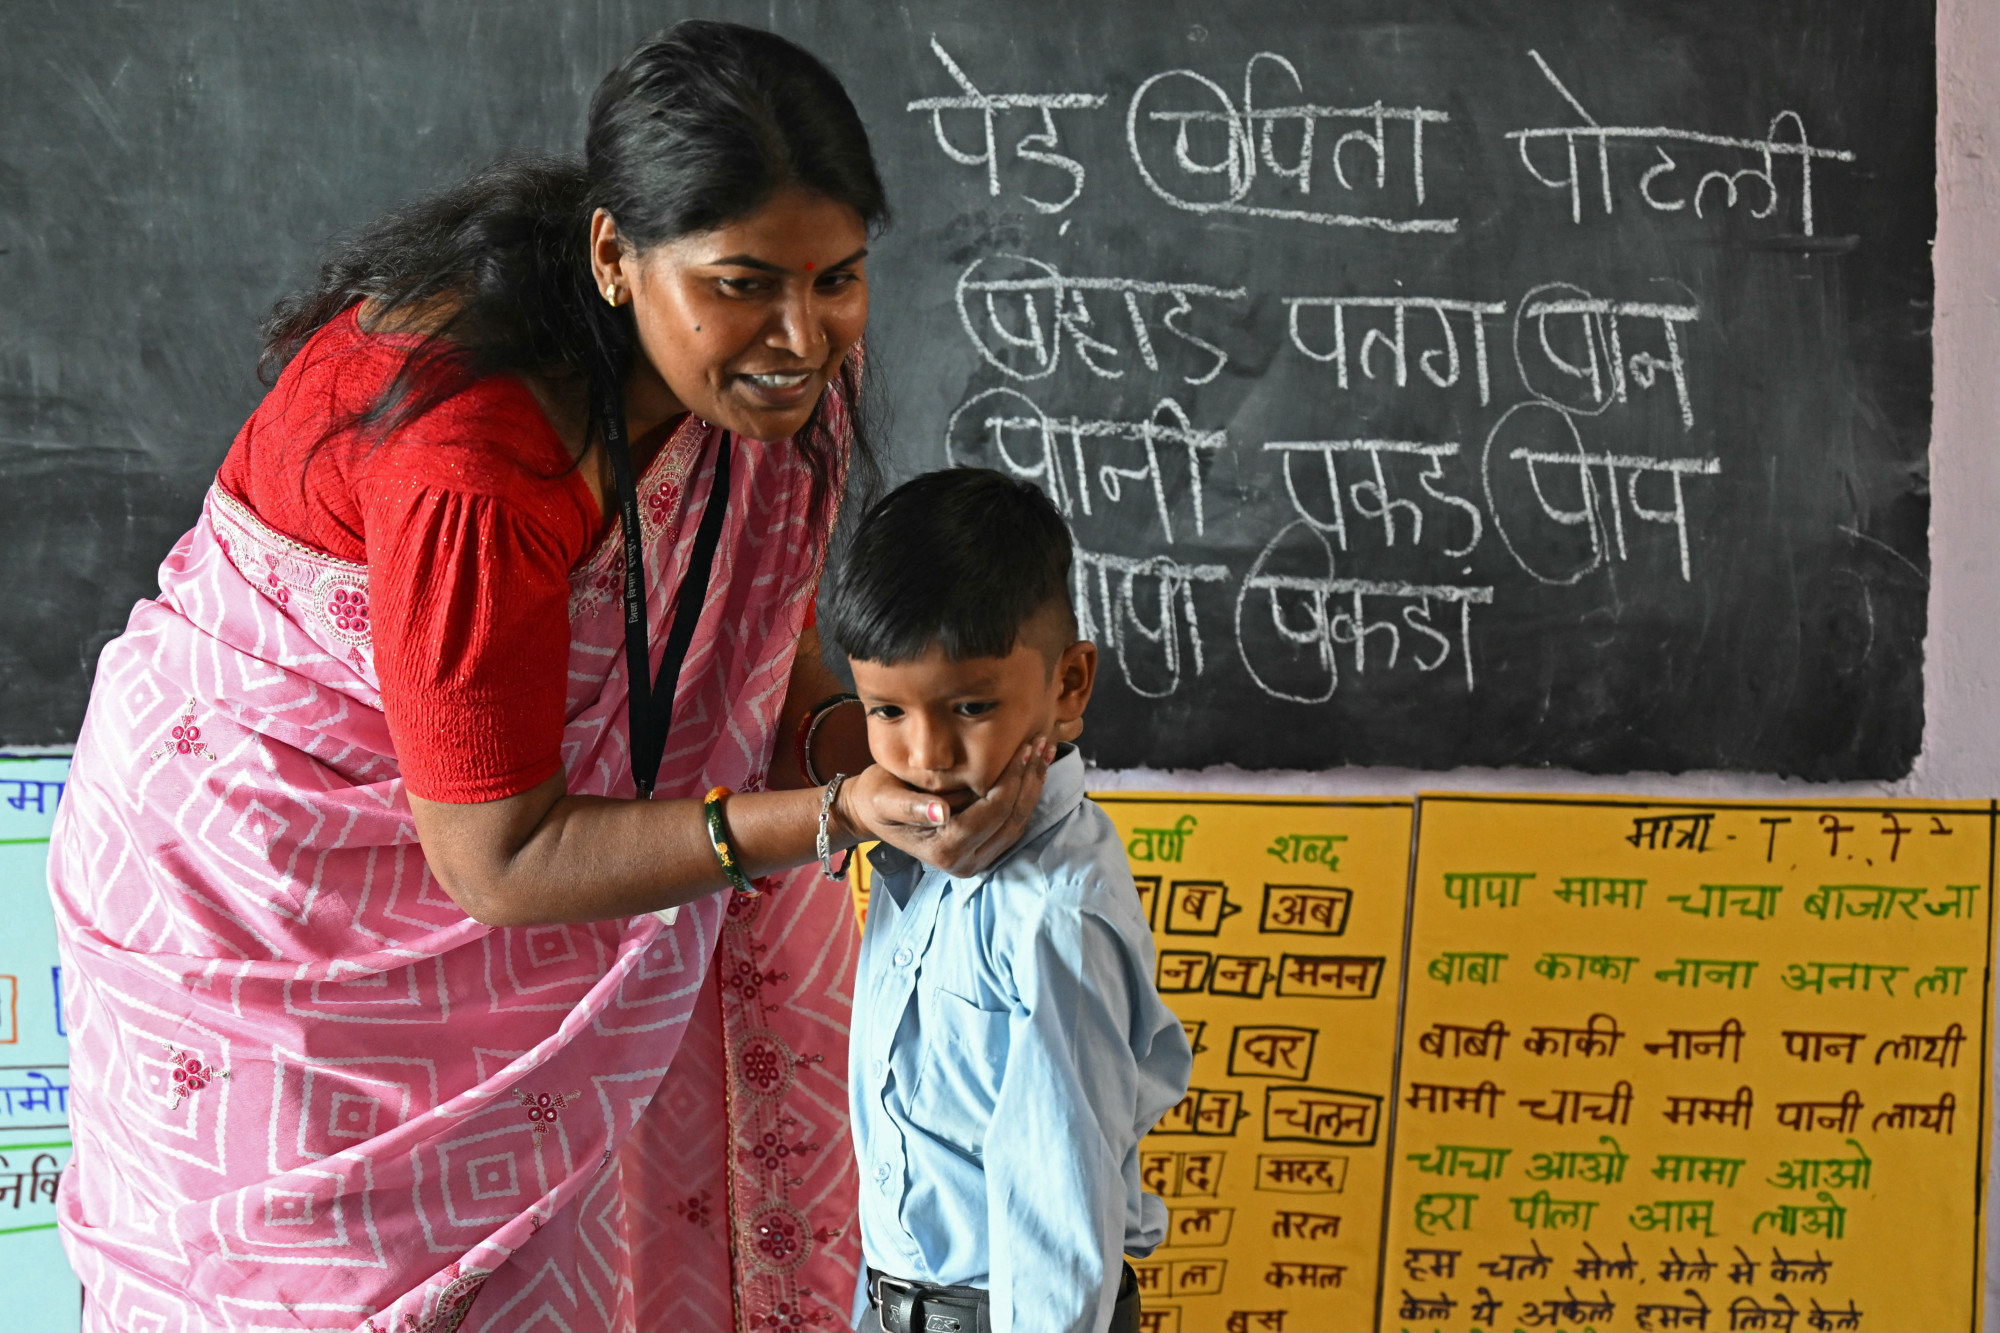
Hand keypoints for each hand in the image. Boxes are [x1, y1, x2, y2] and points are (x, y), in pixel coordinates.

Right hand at [836, 740, 1052, 877]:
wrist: (872, 813)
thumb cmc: (876, 799)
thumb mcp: (884, 799)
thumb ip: (910, 807)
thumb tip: (942, 813)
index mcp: (944, 851)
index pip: (991, 813)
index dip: (1012, 780)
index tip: (1024, 748)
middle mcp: (964, 863)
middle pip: (1011, 820)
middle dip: (1030, 780)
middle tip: (1042, 743)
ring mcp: (975, 860)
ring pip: (1018, 824)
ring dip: (1033, 787)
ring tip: (1044, 752)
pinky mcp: (982, 852)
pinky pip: (1012, 825)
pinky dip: (1024, 795)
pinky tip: (1032, 768)